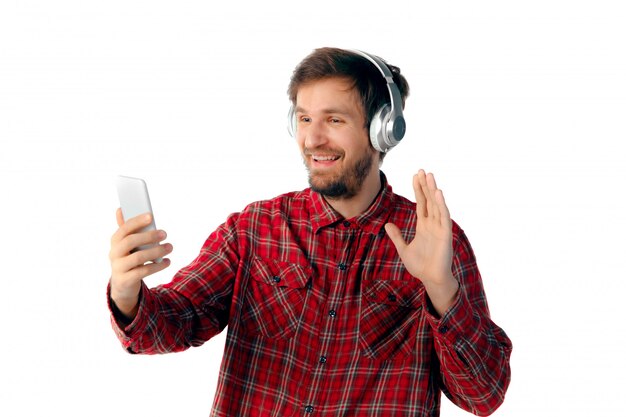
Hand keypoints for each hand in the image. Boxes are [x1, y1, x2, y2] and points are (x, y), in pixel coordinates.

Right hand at [109, 208, 172, 318]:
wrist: (123, 284)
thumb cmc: (128, 258)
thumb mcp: (127, 244)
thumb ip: (128, 229)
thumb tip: (120, 209)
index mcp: (115, 241)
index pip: (124, 228)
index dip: (137, 221)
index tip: (151, 216)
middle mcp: (114, 253)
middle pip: (130, 241)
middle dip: (149, 236)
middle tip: (165, 233)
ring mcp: (118, 267)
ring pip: (138, 257)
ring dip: (156, 251)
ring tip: (170, 247)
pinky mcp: (126, 279)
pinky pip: (143, 271)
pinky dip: (158, 266)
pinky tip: (167, 261)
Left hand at [385, 170, 457, 314]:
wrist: (430, 279)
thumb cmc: (420, 266)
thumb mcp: (403, 249)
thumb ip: (396, 236)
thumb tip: (387, 224)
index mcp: (423, 226)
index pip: (421, 203)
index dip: (418, 190)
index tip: (415, 176)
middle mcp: (432, 224)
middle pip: (429, 200)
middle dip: (425, 185)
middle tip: (422, 170)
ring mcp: (439, 228)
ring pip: (436, 205)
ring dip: (433, 191)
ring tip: (430, 176)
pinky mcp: (445, 234)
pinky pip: (443, 217)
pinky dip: (441, 205)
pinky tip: (438, 193)